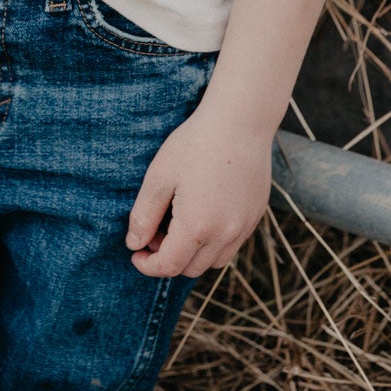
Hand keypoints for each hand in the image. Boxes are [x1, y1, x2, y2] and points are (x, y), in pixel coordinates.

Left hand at [125, 107, 274, 277]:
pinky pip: (232, 244)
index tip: (136, 252)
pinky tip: (203, 212)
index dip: (147, 265)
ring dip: (192, 253)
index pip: (168, 267)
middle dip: (168, 258)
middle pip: (191, 269)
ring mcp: (244, 227)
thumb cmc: (195, 144)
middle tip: (155, 230)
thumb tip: (134, 244)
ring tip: (179, 221)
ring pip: (214, 261)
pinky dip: (214, 242)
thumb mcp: (160, 176)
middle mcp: (225, 235)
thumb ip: (144, 215)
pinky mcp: (255, 216)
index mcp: (197, 228)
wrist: (241, 121)